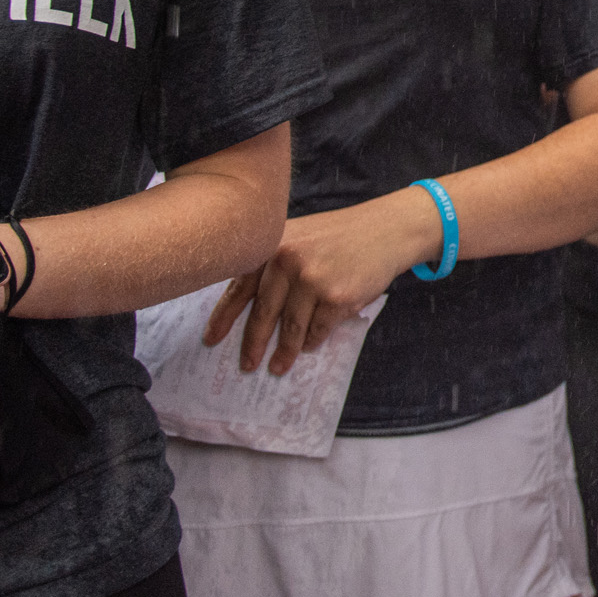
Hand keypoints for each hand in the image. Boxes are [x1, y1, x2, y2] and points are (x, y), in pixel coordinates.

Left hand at [202, 190, 439, 376]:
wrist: (386, 230)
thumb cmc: (340, 236)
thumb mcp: (301, 236)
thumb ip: (275, 263)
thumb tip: (247, 310)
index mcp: (275, 243)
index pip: (240, 285)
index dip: (224, 316)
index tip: (211, 339)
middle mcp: (289, 259)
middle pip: (263, 312)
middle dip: (253, 343)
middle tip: (247, 365)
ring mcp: (313, 279)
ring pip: (291, 327)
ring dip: (284, 352)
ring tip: (278, 366)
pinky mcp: (337, 298)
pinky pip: (318, 331)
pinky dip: (313, 342)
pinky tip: (311, 345)